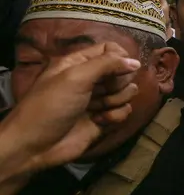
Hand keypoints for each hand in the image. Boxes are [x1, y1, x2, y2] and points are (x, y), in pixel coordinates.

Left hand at [1, 43, 140, 176]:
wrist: (35, 145)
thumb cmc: (51, 105)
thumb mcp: (75, 77)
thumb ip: (107, 64)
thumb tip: (136, 62)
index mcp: (79, 63)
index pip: (109, 50)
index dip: (120, 57)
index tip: (121, 68)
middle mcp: (91, 80)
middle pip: (122, 71)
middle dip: (118, 82)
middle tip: (103, 90)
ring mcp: (98, 100)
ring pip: (127, 92)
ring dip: (117, 100)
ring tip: (99, 108)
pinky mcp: (104, 120)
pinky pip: (124, 111)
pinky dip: (115, 116)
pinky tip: (100, 122)